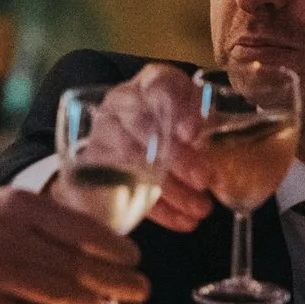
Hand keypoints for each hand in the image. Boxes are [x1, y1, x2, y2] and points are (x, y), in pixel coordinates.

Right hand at [0, 187, 146, 303]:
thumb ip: (38, 224)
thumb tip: (97, 248)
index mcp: (14, 204)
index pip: (82, 229)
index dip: (116, 250)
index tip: (135, 262)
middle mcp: (3, 233)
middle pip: (79, 266)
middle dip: (117, 282)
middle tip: (140, 291)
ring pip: (60, 296)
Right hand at [93, 64, 215, 231]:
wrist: (133, 134)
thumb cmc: (174, 121)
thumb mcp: (193, 112)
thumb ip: (202, 119)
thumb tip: (206, 141)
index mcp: (151, 82)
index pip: (160, 86)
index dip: (176, 110)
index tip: (192, 134)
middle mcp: (122, 102)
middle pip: (142, 126)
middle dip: (175, 157)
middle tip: (203, 180)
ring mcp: (104, 132)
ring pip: (132, 160)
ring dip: (169, 188)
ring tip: (200, 209)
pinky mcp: (97, 165)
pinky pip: (125, 189)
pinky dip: (157, 208)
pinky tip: (183, 221)